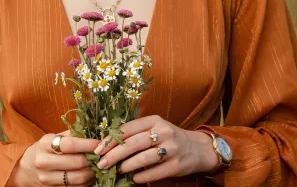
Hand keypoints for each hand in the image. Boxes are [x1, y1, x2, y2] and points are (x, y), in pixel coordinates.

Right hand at [7, 131, 99, 186]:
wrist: (25, 169)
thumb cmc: (44, 150)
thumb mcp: (53, 138)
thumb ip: (72, 134)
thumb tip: (95, 130)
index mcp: (45, 145)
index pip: (70, 145)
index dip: (88, 145)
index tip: (100, 144)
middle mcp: (44, 162)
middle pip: (76, 163)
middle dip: (93, 160)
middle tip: (102, 156)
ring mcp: (47, 178)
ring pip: (78, 178)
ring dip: (93, 172)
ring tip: (98, 166)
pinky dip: (87, 182)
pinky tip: (91, 175)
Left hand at [93, 115, 218, 183]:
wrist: (196, 148)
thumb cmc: (167, 138)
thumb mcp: (154, 129)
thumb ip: (135, 133)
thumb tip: (106, 145)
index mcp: (155, 120)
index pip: (127, 129)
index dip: (110, 140)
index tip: (97, 151)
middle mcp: (164, 132)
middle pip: (133, 144)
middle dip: (114, 155)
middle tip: (102, 164)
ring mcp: (172, 148)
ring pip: (143, 158)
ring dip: (126, 166)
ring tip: (118, 171)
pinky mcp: (176, 164)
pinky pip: (153, 173)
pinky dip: (140, 177)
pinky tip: (134, 179)